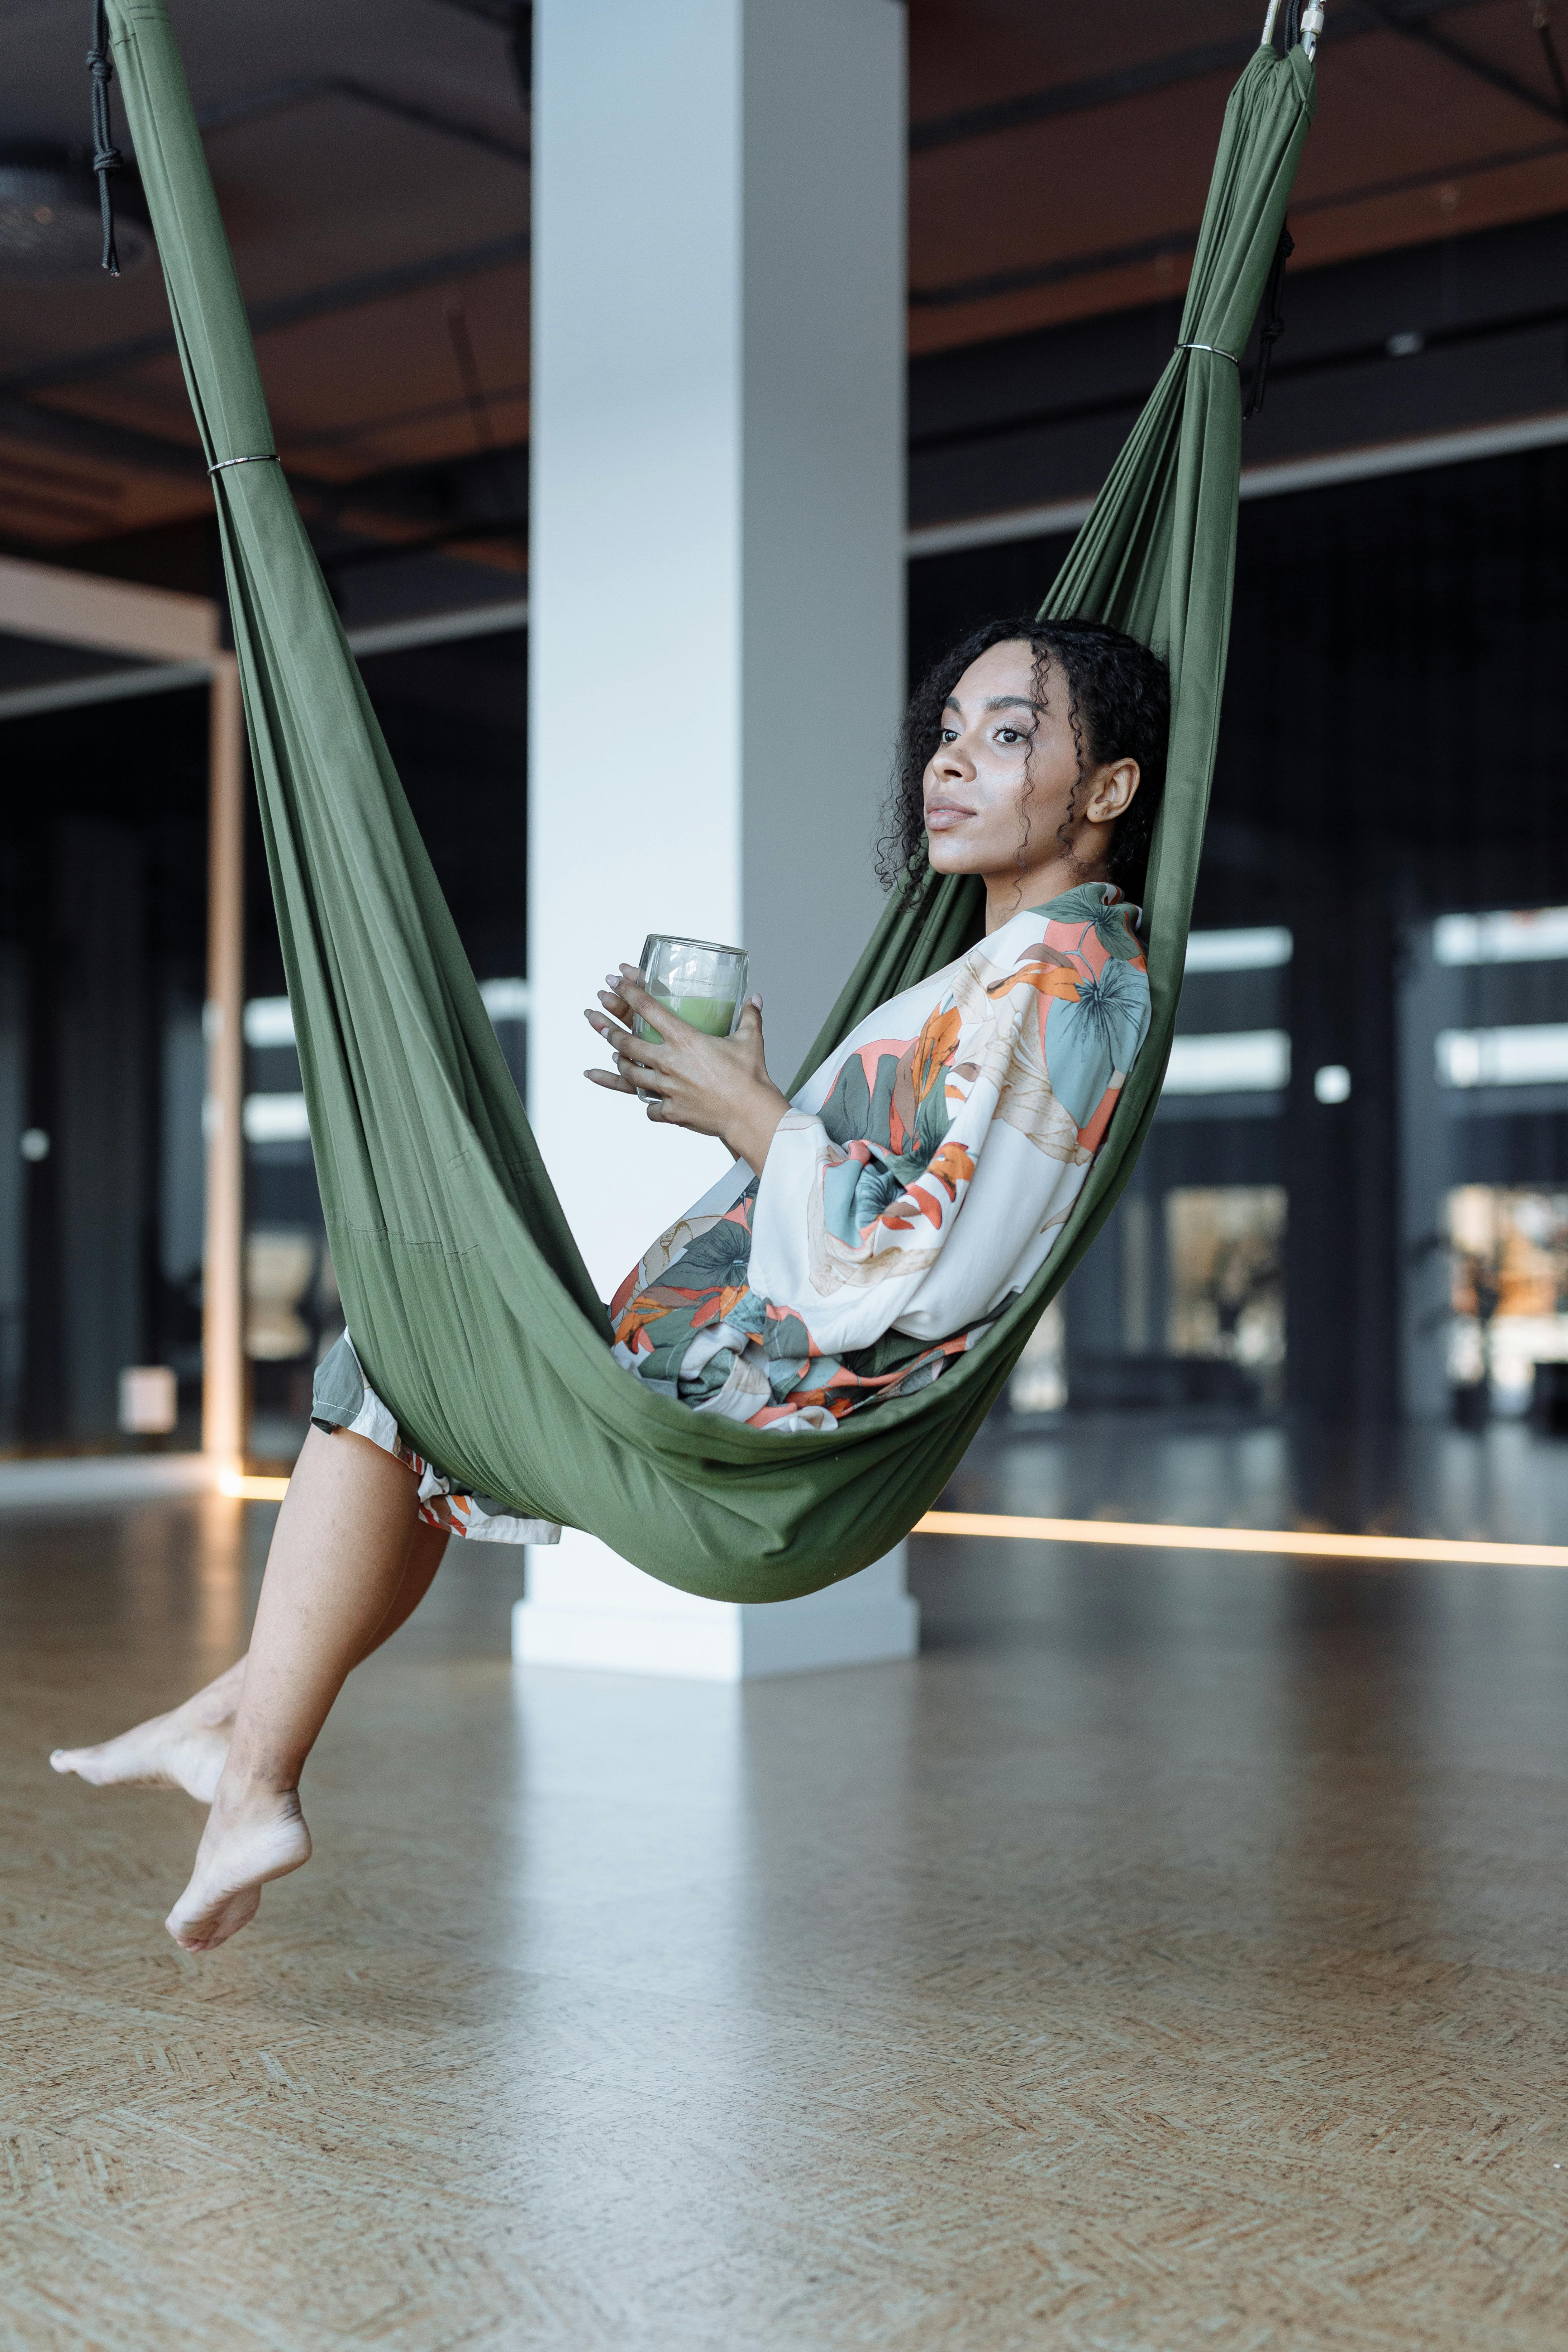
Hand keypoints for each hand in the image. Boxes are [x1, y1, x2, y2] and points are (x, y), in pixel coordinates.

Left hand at [584, 965, 790, 1172]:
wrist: (749, 1114)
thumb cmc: (749, 1078)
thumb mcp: (750, 1041)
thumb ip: (749, 1017)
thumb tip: (755, 999)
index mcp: (684, 1040)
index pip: (648, 1009)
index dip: (629, 991)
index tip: (616, 981)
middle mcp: (669, 1062)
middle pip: (628, 1044)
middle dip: (611, 1031)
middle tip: (602, 1024)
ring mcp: (666, 1088)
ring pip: (631, 1075)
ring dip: (621, 1065)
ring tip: (616, 1058)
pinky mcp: (670, 1111)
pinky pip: (650, 1108)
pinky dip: (649, 1104)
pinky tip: (648, 1103)